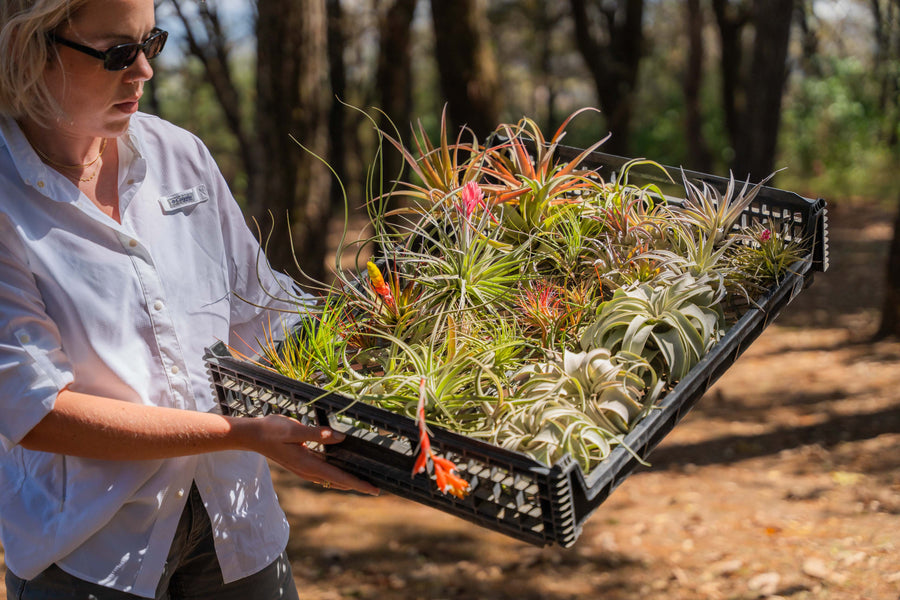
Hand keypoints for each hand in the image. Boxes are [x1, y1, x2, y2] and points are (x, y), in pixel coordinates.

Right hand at [239, 414, 379, 495]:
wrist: (252, 436)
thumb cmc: (272, 430)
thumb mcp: (294, 430)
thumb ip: (317, 434)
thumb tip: (340, 438)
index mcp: (309, 464)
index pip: (340, 477)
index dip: (359, 484)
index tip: (374, 490)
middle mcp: (308, 471)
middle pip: (338, 481)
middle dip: (357, 485)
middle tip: (377, 489)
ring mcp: (304, 470)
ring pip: (332, 479)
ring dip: (348, 481)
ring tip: (364, 482)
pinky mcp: (301, 465)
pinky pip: (324, 473)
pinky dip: (337, 474)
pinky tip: (342, 470)